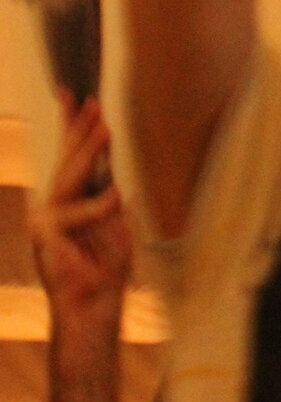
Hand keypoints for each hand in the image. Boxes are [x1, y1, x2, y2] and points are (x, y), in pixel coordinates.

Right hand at [30, 95, 131, 349]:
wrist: (94, 310)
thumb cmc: (105, 266)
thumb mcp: (114, 216)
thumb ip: (106, 183)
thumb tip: (106, 146)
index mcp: (71, 199)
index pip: (67, 155)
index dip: (68, 123)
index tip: (70, 91)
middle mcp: (54, 206)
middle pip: (65, 159)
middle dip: (80, 128)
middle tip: (93, 102)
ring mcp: (45, 221)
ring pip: (67, 176)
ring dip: (88, 149)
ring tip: (105, 127)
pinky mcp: (45, 237)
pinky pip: (75, 211)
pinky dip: (98, 205)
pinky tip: (115, 197)